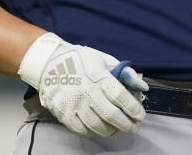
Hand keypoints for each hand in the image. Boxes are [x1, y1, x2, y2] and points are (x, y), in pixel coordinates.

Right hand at [18, 32, 148, 136]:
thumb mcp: (104, 60)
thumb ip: (124, 73)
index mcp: (98, 76)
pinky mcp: (63, 113)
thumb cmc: (80, 60)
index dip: (133, 108)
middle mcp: (86, 91)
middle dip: (126, 124)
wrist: (49, 63)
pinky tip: (100, 128)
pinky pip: (81, 130)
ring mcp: (73, 104)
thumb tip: (142, 86)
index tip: (140, 115)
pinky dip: (94, 132)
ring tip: (118, 128)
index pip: (120, 95)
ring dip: (111, 130)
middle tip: (133, 127)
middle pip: (111, 115)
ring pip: (97, 126)